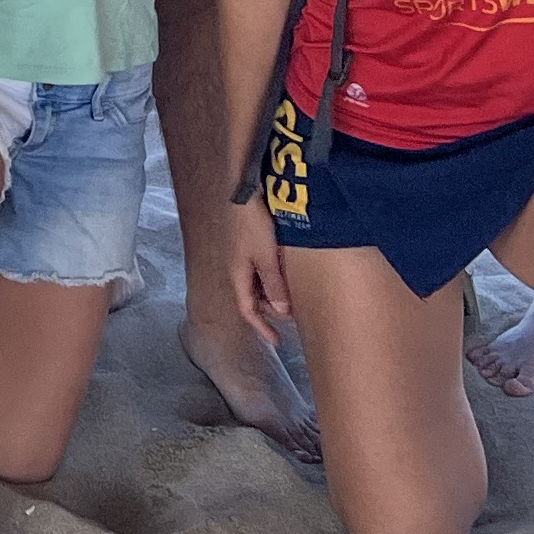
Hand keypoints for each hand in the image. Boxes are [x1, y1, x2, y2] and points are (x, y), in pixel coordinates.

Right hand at [228, 195, 293, 333]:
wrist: (246, 191)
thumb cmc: (254, 223)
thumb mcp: (267, 257)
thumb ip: (274, 285)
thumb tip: (281, 311)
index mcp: (238, 275)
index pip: (248, 311)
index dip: (262, 328)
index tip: (278, 342)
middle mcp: (239, 269)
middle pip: (254, 300)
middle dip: (272, 311)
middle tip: (294, 315)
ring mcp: (244, 256)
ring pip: (259, 286)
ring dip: (274, 295)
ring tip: (294, 297)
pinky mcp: (251, 245)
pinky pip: (262, 272)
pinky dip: (274, 280)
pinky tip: (288, 275)